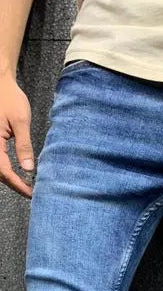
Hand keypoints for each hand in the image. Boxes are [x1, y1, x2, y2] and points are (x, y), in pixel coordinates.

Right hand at [0, 74, 33, 197]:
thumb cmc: (9, 97)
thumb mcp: (20, 122)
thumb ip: (24, 145)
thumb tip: (28, 168)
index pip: (3, 170)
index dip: (17, 184)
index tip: (31, 193)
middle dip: (13, 183)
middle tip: (30, 192)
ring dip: (8, 177)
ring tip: (25, 185)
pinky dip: (4, 167)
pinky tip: (16, 172)